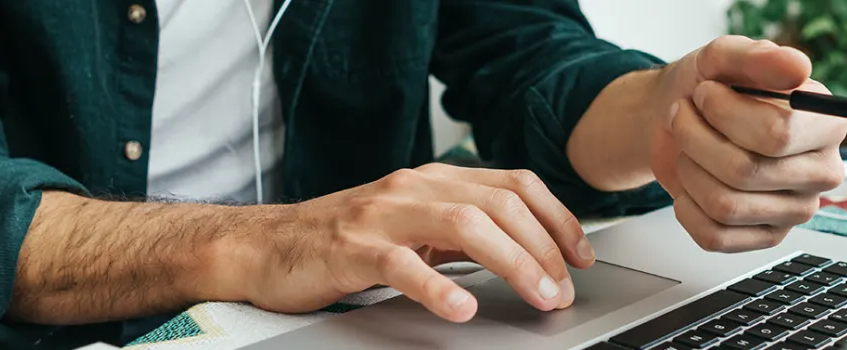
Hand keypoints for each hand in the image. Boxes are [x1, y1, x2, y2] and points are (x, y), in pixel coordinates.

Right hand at [201, 164, 593, 321]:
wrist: (264, 246)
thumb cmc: (340, 241)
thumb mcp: (412, 225)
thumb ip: (461, 230)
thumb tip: (524, 250)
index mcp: (434, 179)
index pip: (515, 183)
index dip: (558, 217)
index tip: (582, 255)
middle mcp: (414, 187)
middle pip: (500, 204)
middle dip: (545, 248)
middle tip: (564, 289)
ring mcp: (383, 214)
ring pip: (465, 225)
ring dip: (513, 263)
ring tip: (538, 295)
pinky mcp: (352, 247)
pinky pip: (402, 264)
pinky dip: (438, 286)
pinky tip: (462, 308)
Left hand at [650, 35, 846, 251]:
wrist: (682, 117)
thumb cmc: (711, 88)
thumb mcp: (726, 58)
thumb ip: (760, 57)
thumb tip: (797, 67)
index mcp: (826, 124)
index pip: (777, 133)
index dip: (725, 113)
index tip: (705, 93)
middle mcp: (822, 171)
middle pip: (746, 171)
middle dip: (696, 138)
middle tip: (684, 116)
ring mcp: (797, 211)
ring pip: (726, 205)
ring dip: (689, 169)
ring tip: (687, 146)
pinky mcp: (767, 237)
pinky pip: (715, 237)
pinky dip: (687, 207)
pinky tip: (691, 183)